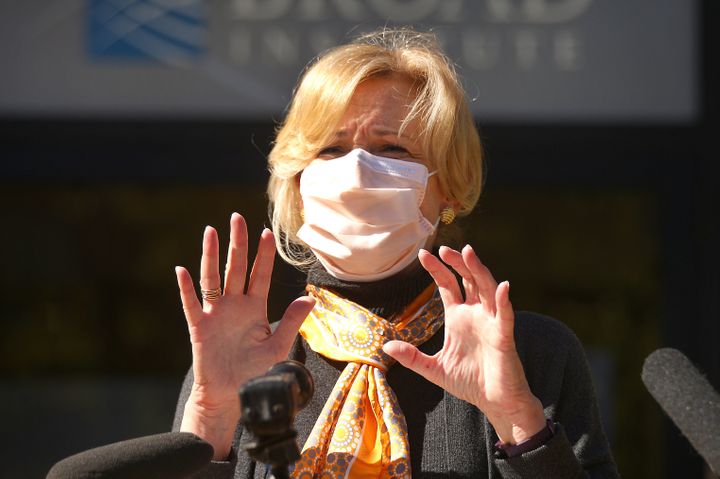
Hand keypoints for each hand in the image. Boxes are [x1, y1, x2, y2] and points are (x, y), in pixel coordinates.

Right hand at [175, 213, 314, 457]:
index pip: (260, 274)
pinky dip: (186, 288)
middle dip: (237, 243)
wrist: (232, 395)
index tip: (266, 231)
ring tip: (210, 231)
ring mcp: (216, 314)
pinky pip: (191, 304)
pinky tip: (182, 270)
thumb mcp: (277, 346)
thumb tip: (309, 298)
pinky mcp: (199, 327)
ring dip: (210, 255)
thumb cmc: (256, 372)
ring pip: (213, 278)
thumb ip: (291, 321)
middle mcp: (235, 305)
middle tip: (236, 217)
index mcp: (255, 308)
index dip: (263, 254)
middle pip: (236, 268)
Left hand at [383, 245, 545, 444]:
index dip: (437, 269)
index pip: (448, 285)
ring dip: (478, 270)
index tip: (422, 254)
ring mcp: (491, 322)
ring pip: (486, 288)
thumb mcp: (433, 369)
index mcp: (458, 317)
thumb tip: (386, 347)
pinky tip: (503, 286)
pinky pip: (505, 315)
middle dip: (457, 263)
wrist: (494, 402)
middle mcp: (475, 314)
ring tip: (468, 253)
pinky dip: (504, 300)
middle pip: (468, 279)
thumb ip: (412, 357)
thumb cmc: (469, 382)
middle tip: (443, 248)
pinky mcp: (504, 336)